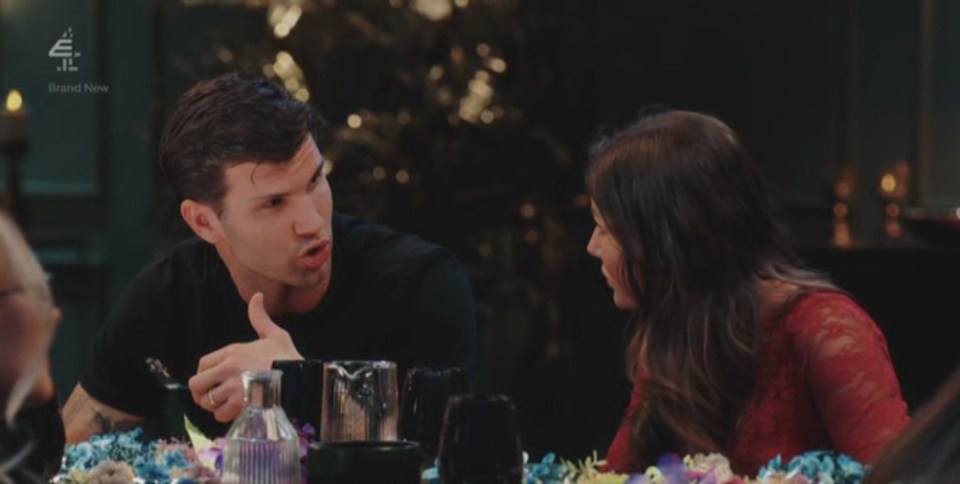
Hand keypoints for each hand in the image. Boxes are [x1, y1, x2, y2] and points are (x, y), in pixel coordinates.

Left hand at [188, 293, 302, 422]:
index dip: (205, 375)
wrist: (303, 379)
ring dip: (216, 406)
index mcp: (233, 350)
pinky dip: (226, 416)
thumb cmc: (288, 358)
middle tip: (215, 398)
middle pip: (196, 384)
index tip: (214, 381)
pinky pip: (220, 414)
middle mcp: (228, 367)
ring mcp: (233, 385)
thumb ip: (260, 317)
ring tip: (229, 406)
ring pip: (208, 401)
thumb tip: (257, 295)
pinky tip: (237, 412)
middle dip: (203, 393)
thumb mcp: (275, 334)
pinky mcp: (240, 403)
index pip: (202, 364)